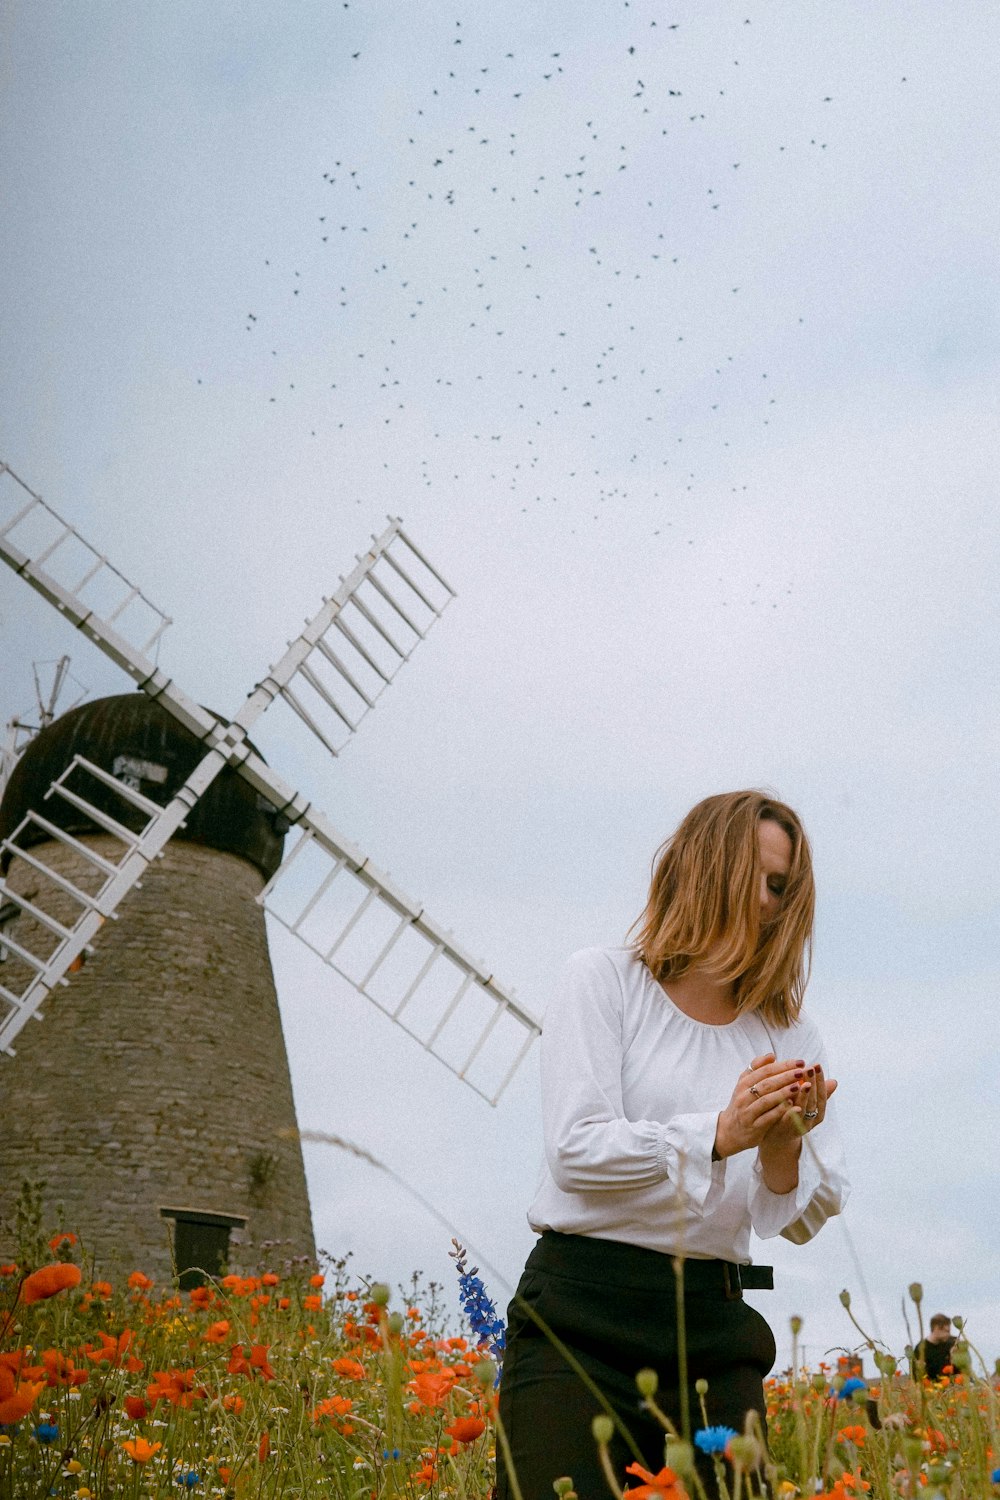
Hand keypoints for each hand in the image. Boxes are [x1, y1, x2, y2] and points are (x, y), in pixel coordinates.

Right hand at [713, 1052, 808, 1159]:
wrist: (730, 1131)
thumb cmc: (742, 1103)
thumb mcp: (745, 1084)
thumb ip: (757, 1069)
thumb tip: (772, 1055)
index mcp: (744, 1083)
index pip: (765, 1070)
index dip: (783, 1065)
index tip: (800, 1062)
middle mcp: (744, 1096)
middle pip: (766, 1083)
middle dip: (785, 1076)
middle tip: (802, 1072)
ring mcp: (748, 1112)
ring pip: (766, 1100)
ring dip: (783, 1093)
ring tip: (798, 1087)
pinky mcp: (753, 1127)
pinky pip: (768, 1117)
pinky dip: (780, 1111)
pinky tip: (792, 1105)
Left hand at [757, 1061, 837, 1191]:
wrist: (776, 1138)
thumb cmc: (790, 1115)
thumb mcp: (805, 1103)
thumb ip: (815, 1092)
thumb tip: (834, 1081)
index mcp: (816, 1113)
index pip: (821, 1095)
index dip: (820, 1080)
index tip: (817, 1065)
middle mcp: (810, 1120)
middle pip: (814, 1102)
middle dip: (813, 1084)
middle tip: (810, 1068)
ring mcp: (798, 1126)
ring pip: (804, 1110)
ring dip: (804, 1097)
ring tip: (804, 1083)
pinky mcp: (785, 1130)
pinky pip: (788, 1120)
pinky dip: (790, 1111)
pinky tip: (788, 1100)